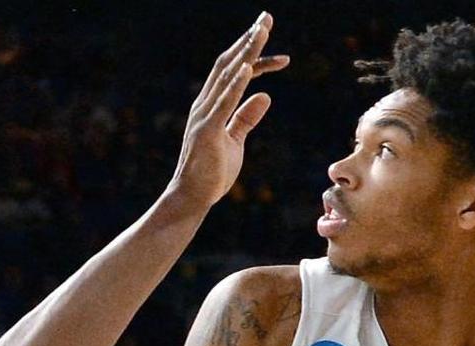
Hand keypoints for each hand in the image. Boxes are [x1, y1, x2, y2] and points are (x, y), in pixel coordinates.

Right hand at [168, 11, 289, 206]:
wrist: (192, 198)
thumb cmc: (212, 173)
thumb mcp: (236, 141)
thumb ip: (246, 118)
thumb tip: (265, 96)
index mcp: (212, 106)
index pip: (235, 74)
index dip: (256, 58)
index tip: (282, 55)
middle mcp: (205, 104)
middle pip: (229, 64)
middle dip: (249, 40)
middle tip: (267, 18)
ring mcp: (204, 115)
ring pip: (227, 76)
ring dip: (245, 52)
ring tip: (262, 31)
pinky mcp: (207, 130)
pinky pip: (223, 102)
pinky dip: (235, 83)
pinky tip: (248, 66)